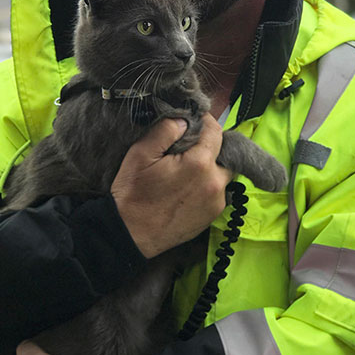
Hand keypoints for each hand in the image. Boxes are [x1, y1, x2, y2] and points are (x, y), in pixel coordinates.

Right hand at [112, 114, 231, 257]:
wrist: (130, 234)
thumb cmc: (133, 194)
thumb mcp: (141, 153)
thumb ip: (166, 130)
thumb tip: (184, 120)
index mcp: (200, 164)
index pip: (216, 131)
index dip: (204, 121)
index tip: (192, 120)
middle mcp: (215, 183)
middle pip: (224, 153)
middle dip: (210, 146)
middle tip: (187, 147)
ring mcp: (216, 202)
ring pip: (223, 173)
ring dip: (210, 167)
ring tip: (186, 169)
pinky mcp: (212, 216)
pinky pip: (217, 192)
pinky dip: (207, 185)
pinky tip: (187, 187)